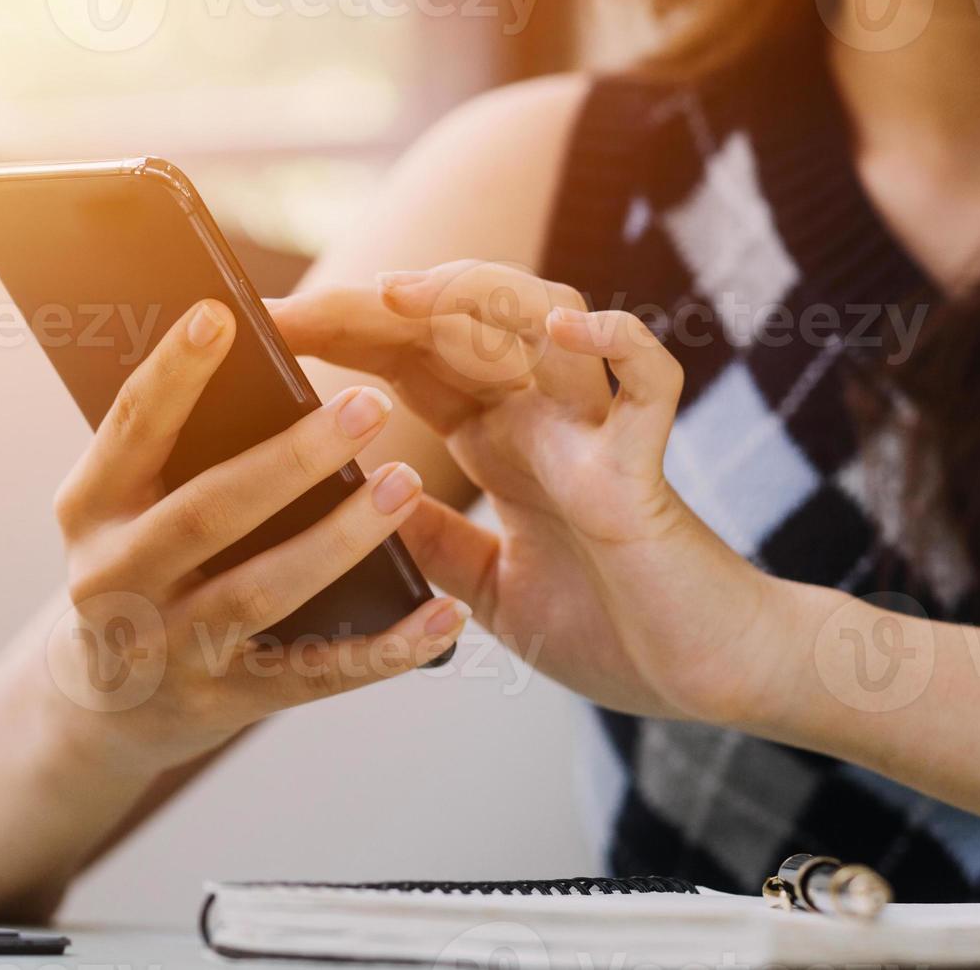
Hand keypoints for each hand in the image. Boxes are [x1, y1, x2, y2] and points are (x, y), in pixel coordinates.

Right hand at [37, 298, 467, 769]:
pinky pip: (315, 675)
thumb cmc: (137, 568)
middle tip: (369, 404)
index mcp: (89, 509)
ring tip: (407, 485)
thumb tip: (256, 363)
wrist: (100, 708)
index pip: (130, 429)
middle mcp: (114, 580)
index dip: (173, 374)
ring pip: (261, 592)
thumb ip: (170, 452)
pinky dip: (385, 649)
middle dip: (289, 458)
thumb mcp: (121, 509)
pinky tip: (444, 617)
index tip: (221, 315)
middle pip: (206, 513)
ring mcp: (167, 649)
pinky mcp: (223, 702)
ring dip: (340, 539)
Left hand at [282, 262, 797, 725]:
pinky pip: (648, 383)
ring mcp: (598, 434)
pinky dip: (614, 344)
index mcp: (501, 443)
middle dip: (375, 306)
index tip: (270, 328)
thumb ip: (427, 537)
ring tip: (400, 297)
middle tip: (297, 306)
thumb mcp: (483, 586)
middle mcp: (545, 420)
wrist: (709, 682)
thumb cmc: (613, 630)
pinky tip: (564, 330)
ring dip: (475, 298)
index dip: (344, 333)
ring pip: (548, 321)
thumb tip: (344, 499)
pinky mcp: (647, 469)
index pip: (410, 361)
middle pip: (459, 325)